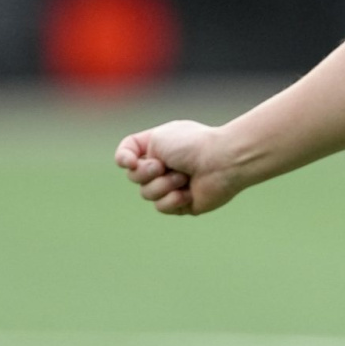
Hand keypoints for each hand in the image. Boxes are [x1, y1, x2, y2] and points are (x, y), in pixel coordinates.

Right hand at [113, 119, 243, 215]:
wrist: (221, 163)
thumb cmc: (191, 146)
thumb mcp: (158, 138)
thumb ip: (137, 152)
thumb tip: (137, 172)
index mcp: (158, 146)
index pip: (128, 153)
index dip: (123, 159)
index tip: (129, 162)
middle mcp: (163, 164)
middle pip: (134, 177)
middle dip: (146, 173)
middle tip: (163, 166)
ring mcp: (172, 185)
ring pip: (146, 194)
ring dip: (163, 185)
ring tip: (184, 178)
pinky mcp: (181, 203)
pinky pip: (162, 207)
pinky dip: (173, 200)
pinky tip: (189, 193)